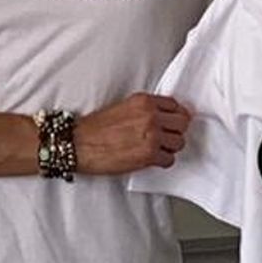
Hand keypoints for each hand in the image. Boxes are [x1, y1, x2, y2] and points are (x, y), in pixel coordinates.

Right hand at [76, 93, 191, 172]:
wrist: (78, 144)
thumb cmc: (95, 129)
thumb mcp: (123, 107)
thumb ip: (145, 110)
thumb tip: (162, 118)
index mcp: (144, 101)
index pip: (175, 105)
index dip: (174, 116)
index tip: (171, 122)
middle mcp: (151, 116)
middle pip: (183, 123)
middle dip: (176, 131)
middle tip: (167, 137)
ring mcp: (152, 135)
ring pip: (179, 142)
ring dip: (169, 148)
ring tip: (156, 149)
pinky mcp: (149, 155)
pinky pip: (169, 160)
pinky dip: (162, 162)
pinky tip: (151, 159)